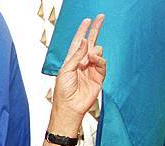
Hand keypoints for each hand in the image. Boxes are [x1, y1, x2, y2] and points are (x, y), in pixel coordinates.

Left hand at [50, 15, 105, 129]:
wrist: (70, 107)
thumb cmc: (63, 92)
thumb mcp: (66, 71)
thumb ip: (76, 55)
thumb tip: (85, 41)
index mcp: (71, 61)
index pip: (78, 43)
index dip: (82, 31)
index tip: (87, 20)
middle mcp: (81, 63)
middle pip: (90, 43)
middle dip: (95, 30)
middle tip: (100, 18)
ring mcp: (91, 69)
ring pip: (97, 52)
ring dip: (94, 51)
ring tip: (90, 57)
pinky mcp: (98, 76)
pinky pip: (102, 63)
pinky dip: (99, 59)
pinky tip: (94, 60)